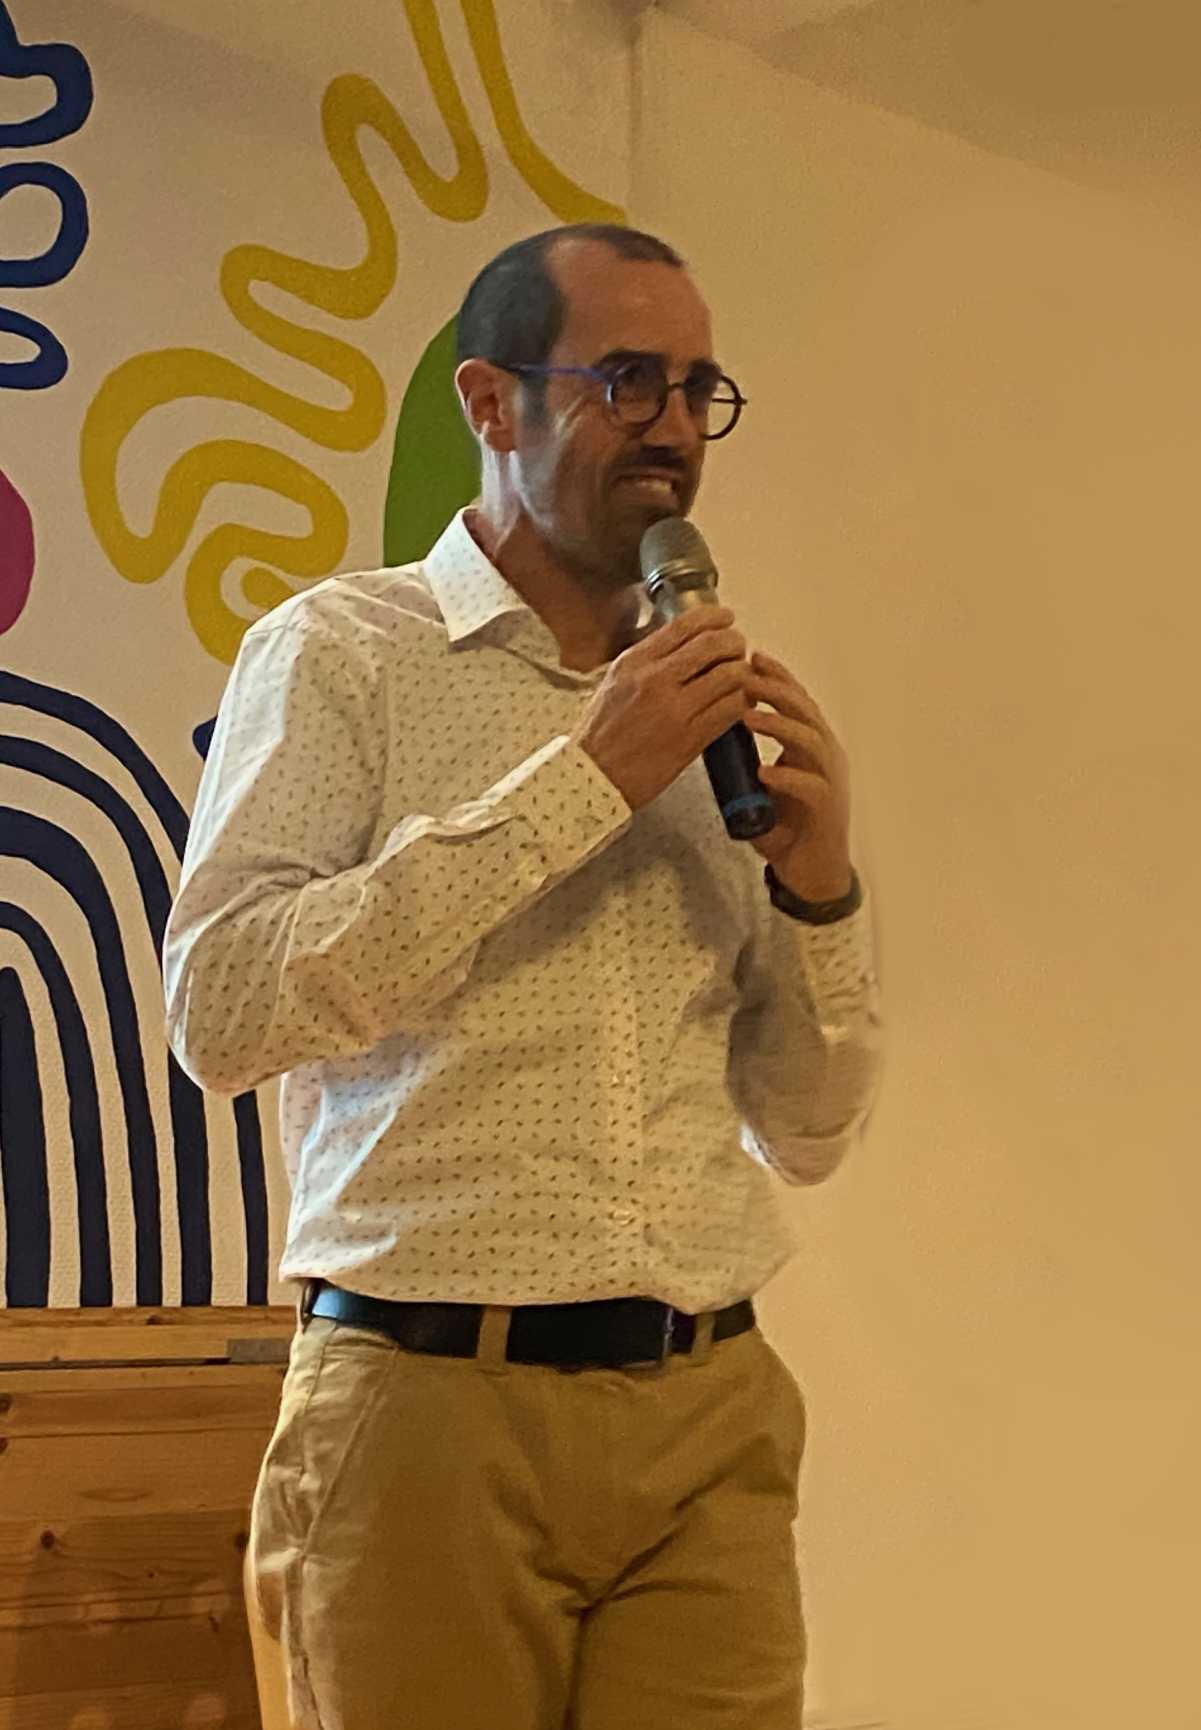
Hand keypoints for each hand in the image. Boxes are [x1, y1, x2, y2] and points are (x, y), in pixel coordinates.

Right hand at [571, 607, 755, 811]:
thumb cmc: (603, 731)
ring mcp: (675, 710)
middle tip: (738, 648)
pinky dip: (743, 701)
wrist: (595, 776)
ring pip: (729, 676)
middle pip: (713, 645)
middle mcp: (656, 680)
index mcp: (635, 662)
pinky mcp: (690, 739)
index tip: (726, 619)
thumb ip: (646, 659)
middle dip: (734, 642)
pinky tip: (741, 702)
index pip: (685, 625)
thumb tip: (683, 641)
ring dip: (743, 672)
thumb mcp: (614, 681)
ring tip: (742, 677)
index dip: (714, 617)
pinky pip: (731, 710)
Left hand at [743, 650, 852, 898]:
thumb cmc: (788, 827)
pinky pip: (810, 786)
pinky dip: (787, 777)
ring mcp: (830, 781)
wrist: (813, 873)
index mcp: (813, 746)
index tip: (752, 657)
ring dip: (779, 726)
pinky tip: (764, 772)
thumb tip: (713, 736)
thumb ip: (747, 761)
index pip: (798, 702)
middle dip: (777, 689)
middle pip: (806, 711)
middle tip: (748, 673)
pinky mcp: (828, 809)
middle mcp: (826, 757)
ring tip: (748, 717)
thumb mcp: (764, 785)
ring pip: (811, 741)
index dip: (778, 678)